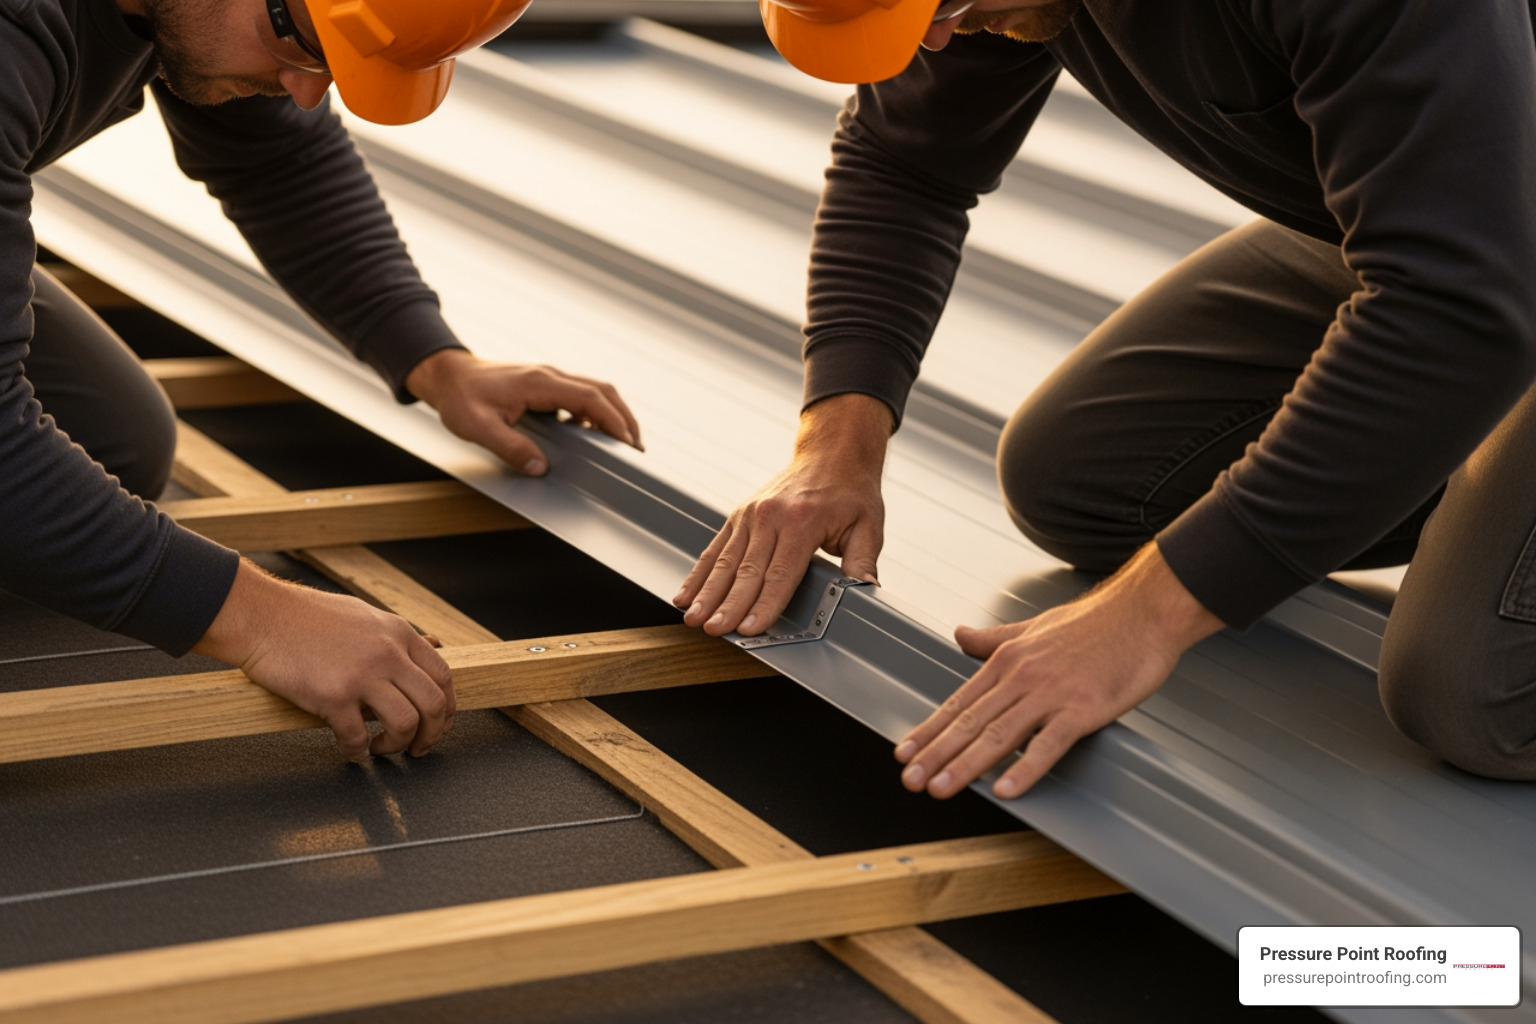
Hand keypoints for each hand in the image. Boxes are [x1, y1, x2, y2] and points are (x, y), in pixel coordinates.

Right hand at [195, 559, 454, 758]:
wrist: (261, 615)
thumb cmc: (305, 616)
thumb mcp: (364, 616)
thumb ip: (394, 638)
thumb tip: (429, 645)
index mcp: (399, 633)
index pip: (443, 676)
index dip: (445, 707)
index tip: (437, 724)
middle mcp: (388, 652)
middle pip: (434, 703)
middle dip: (431, 734)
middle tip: (417, 747)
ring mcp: (362, 674)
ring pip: (406, 723)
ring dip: (398, 745)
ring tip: (381, 748)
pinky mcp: (332, 695)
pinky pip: (357, 736)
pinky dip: (357, 751)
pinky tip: (350, 749)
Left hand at [405, 348, 640, 475]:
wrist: (448, 375)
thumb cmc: (460, 397)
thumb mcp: (478, 427)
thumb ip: (510, 447)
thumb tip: (540, 467)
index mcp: (539, 383)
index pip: (590, 397)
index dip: (612, 420)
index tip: (627, 443)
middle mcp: (550, 376)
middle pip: (602, 391)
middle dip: (624, 418)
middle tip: (636, 447)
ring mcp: (550, 379)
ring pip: (595, 391)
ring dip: (613, 414)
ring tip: (623, 442)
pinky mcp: (546, 385)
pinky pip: (581, 395)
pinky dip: (597, 413)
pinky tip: (593, 433)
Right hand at [674, 393, 891, 635]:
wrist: (832, 454)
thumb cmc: (850, 491)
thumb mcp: (869, 525)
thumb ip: (862, 562)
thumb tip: (866, 593)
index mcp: (803, 522)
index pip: (780, 573)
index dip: (764, 604)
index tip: (750, 628)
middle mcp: (771, 517)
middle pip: (747, 570)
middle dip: (728, 605)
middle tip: (714, 630)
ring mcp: (751, 515)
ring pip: (725, 561)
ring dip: (707, 592)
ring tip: (693, 619)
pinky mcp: (740, 515)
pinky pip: (716, 548)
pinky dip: (699, 573)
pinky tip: (687, 595)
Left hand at [894, 544, 1222, 798]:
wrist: (1143, 611)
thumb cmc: (1094, 621)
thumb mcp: (1032, 626)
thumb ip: (993, 639)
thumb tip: (960, 635)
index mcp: (1007, 660)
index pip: (959, 702)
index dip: (930, 730)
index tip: (905, 753)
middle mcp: (1022, 677)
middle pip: (970, 722)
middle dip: (936, 755)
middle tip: (911, 780)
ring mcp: (1051, 694)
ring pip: (999, 735)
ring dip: (967, 765)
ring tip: (941, 788)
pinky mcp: (1083, 709)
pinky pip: (1049, 744)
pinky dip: (1025, 768)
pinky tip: (1006, 789)